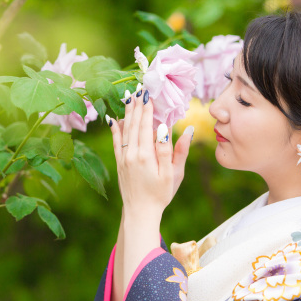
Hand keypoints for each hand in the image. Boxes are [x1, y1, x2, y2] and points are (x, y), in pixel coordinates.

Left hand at [109, 88, 192, 221]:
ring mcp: (123, 158)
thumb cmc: (161, 194)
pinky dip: (115, 128)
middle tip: (138, 88)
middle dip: (136, 105)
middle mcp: (132, 154)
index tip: (149, 94)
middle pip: (134, 124)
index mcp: (146, 156)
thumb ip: (176, 150)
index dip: (147, 109)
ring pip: (124, 130)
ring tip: (128, 97)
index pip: (146, 126)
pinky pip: (116, 141)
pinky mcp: (119, 162)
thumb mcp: (173, 174)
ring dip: (127, 112)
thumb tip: (185, 130)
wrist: (140, 211)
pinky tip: (115, 118)